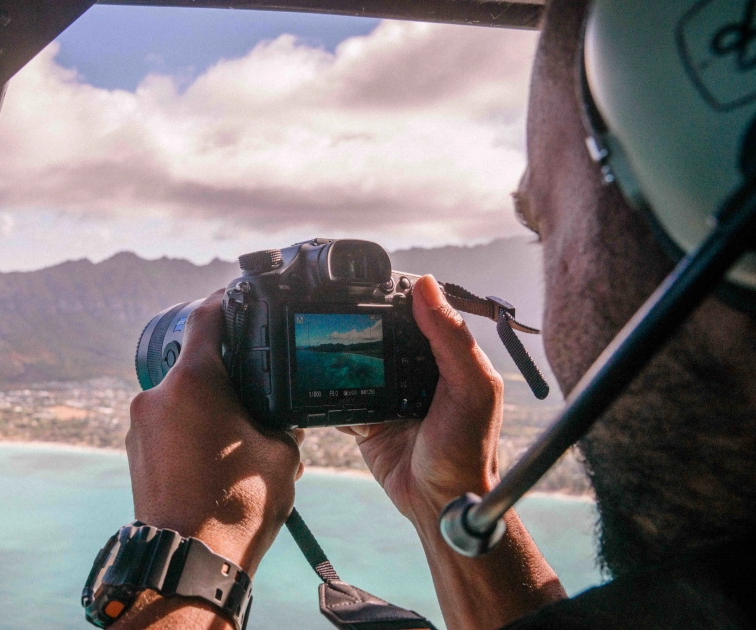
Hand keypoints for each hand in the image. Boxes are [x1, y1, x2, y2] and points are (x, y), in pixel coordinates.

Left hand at [126, 290, 302, 574]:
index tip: (238, 294)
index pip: (208, 318)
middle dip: (225, 369)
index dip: (225, 299)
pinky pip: (167, 422)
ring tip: (238, 431)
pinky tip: (215, 453)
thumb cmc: (238, 504)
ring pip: (180, 395)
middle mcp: (158, 394)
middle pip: (194, 361)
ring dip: (207, 403)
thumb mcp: (280, 453)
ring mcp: (140, 423)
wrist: (189, 559)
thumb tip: (286, 419)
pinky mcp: (135, 450)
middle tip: (255, 385)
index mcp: (195, 382)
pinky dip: (190, 426)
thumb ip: (283, 422)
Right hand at [339, 275, 502, 525]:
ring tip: (317, 343)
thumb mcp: (470, 387)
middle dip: (360, 326)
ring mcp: (390, 396)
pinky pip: (342, 398)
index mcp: (446, 357)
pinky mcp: (367, 420)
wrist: (441, 505)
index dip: (398, 297)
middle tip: (332, 313)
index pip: (420, 315)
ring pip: (359, 364)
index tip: (370, 283)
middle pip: (382, 336)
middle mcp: (417, 373)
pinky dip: (330, 393)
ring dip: (341, 358)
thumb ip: (450, 337)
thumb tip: (426, 285)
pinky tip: (318, 381)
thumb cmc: (469, 449)